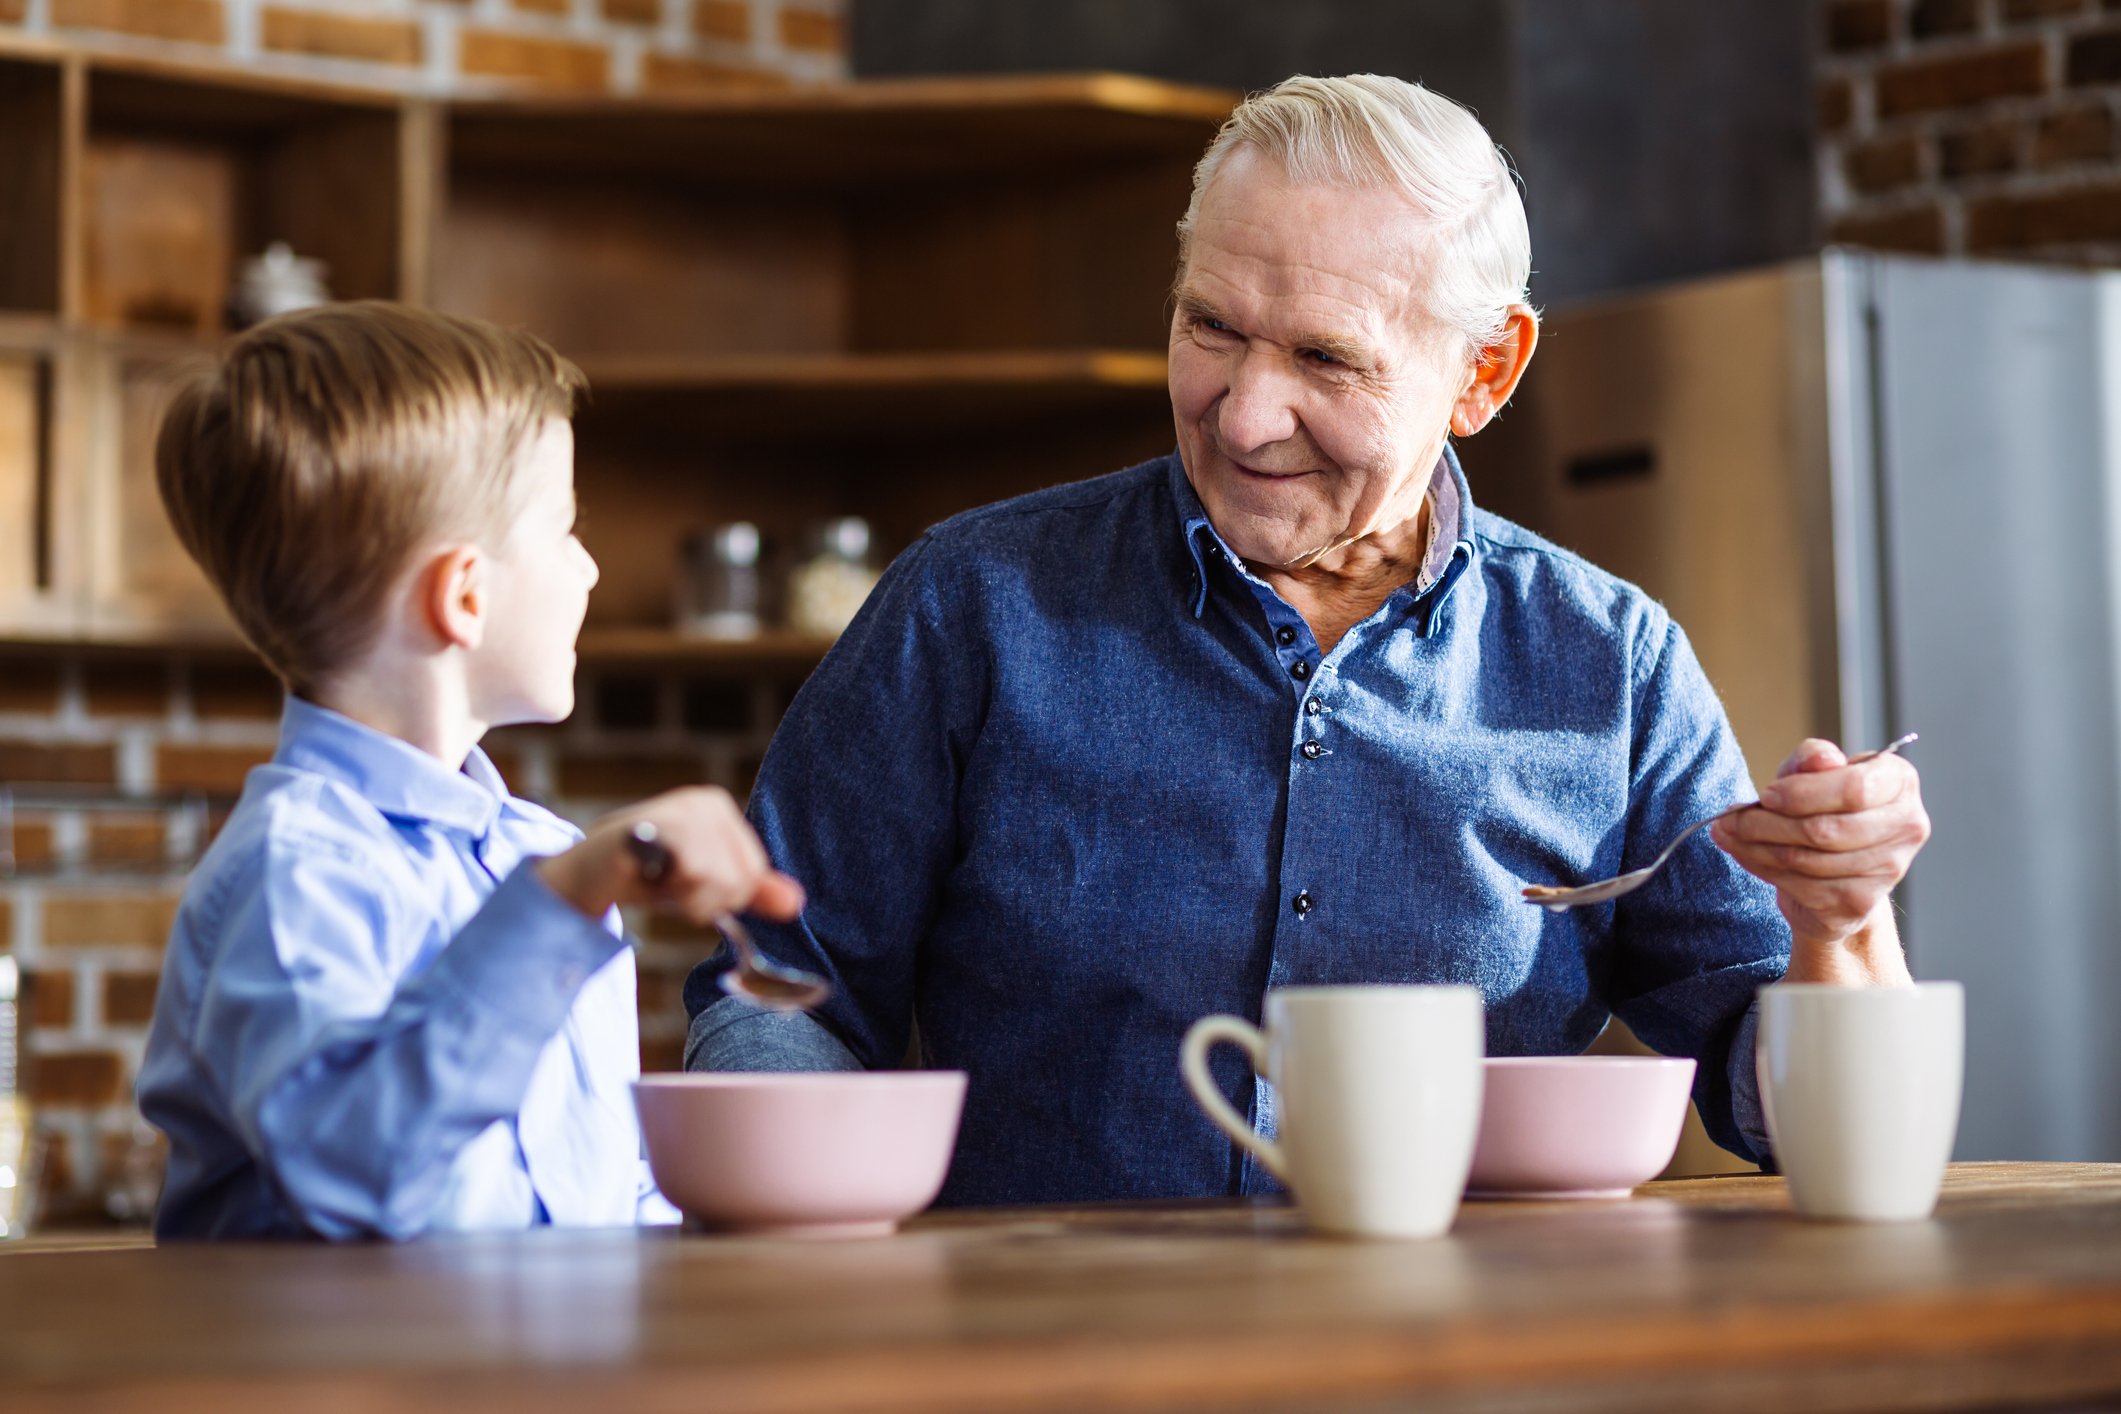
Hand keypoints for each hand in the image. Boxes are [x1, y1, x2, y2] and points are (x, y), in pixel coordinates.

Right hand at [537, 785, 805, 923]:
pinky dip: (676, 892)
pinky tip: (649, 878)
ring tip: (658, 880)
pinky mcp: (661, 826)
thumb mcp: (703, 883)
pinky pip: (697, 872)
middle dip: (707, 899)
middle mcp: (704, 802)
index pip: (753, 872)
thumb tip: (795, 903)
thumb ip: (749, 891)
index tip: (685, 884)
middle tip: (668, 883)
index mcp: (717, 808)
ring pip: (723, 880)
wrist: (581, 875)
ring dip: (690, 898)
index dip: (723, 894)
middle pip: (742, 879)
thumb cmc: (641, 875)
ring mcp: (682, 811)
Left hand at [1709, 738, 1928, 966]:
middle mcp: (1907, 825)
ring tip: (1729, 832)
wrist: (1832, 869)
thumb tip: (1821, 760)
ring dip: (1756, 846)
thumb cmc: (1822, 807)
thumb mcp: (1811, 773)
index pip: (1854, 789)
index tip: (1766, 795)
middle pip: (1825, 829)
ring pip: (1808, 860)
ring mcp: (1889, 869)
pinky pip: (1800, 886)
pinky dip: (1762, 867)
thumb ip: (1812, 758)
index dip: (1802, 794)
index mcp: (1900, 781)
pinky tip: (1744, 853)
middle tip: (1730, 818)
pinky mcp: (1860, 902)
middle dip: (1767, 824)